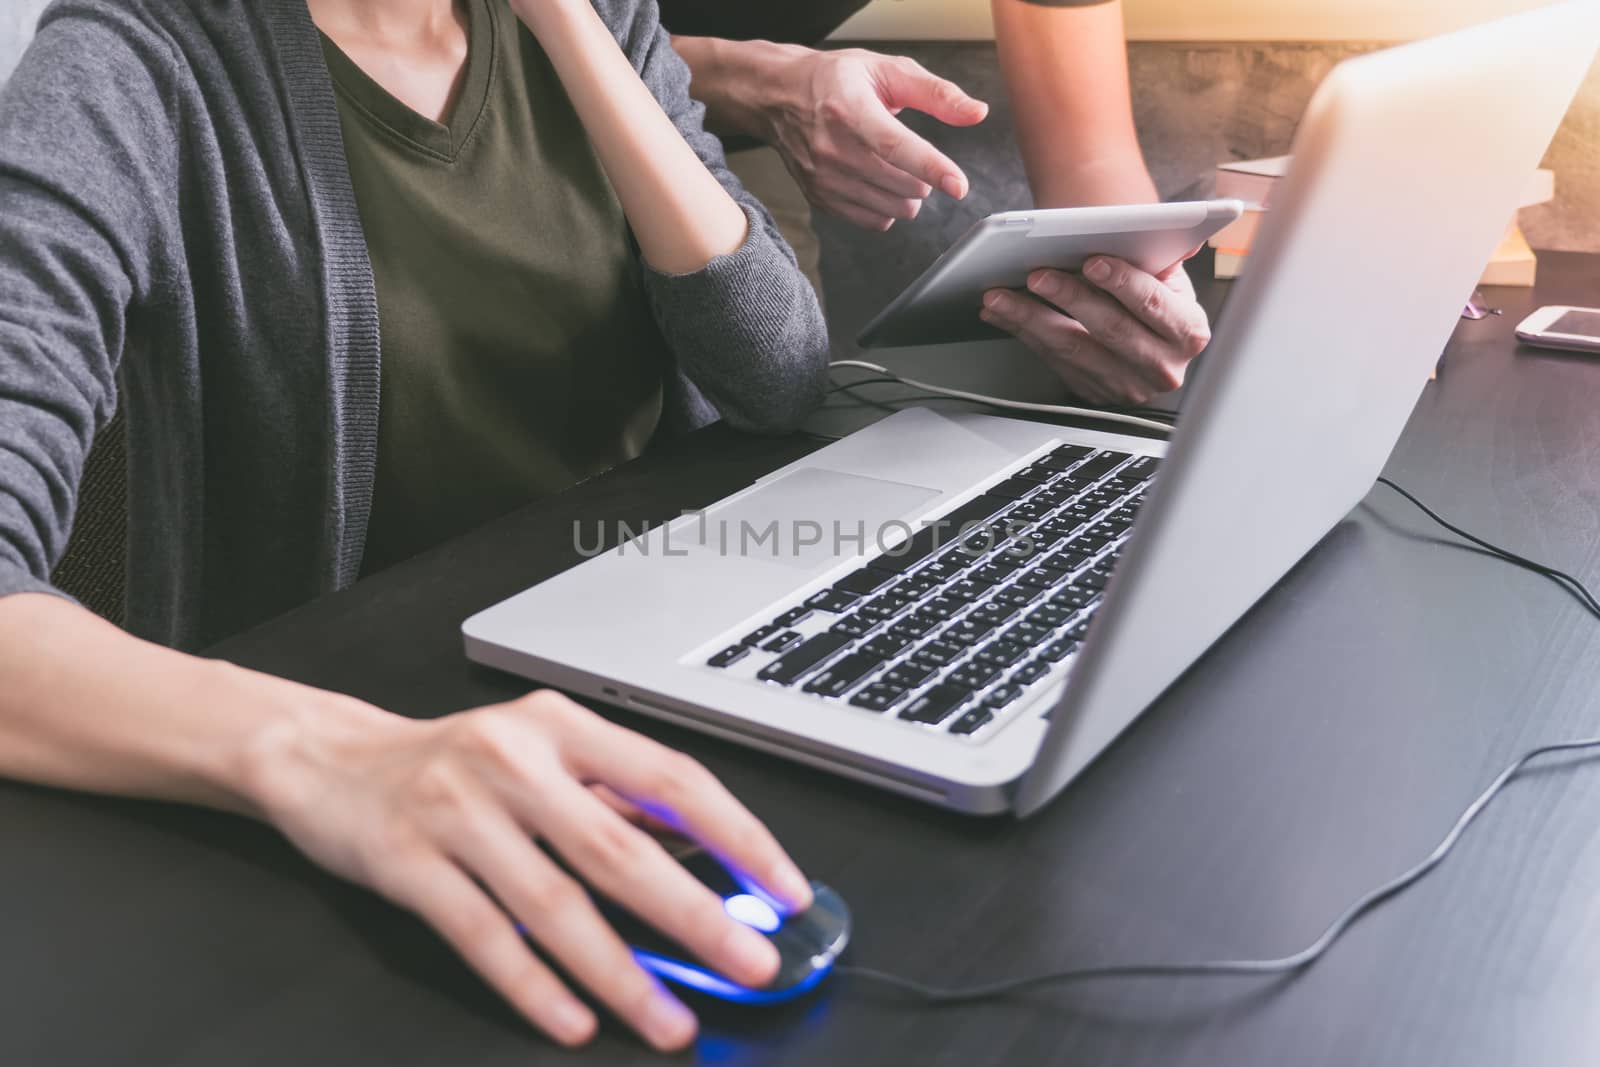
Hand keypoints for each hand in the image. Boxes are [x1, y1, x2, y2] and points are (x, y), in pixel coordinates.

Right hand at [250, 689, 810, 1050]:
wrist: (330, 758)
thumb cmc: (453, 761)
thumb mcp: (541, 753)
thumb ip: (613, 797)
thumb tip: (703, 856)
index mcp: (563, 727)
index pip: (671, 779)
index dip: (736, 835)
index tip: (783, 888)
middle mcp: (515, 759)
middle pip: (620, 848)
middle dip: (695, 916)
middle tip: (750, 963)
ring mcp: (458, 810)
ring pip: (556, 904)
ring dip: (621, 972)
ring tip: (669, 1021)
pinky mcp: (409, 862)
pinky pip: (484, 935)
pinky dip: (534, 985)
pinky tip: (575, 1020)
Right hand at [762, 47, 988, 230]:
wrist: (779, 96)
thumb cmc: (836, 79)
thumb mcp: (887, 70)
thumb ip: (936, 94)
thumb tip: (977, 113)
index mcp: (849, 108)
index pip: (895, 146)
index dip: (931, 167)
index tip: (958, 185)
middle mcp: (832, 147)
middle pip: (901, 185)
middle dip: (923, 176)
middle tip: (911, 153)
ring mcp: (824, 178)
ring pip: (893, 208)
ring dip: (908, 194)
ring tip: (894, 166)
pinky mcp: (820, 198)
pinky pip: (875, 221)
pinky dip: (887, 207)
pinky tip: (877, 182)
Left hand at [981, 256, 1211, 405]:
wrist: (1153, 349)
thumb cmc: (1160, 305)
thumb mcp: (1172, 282)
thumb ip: (1164, 258)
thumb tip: (1164, 233)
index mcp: (1187, 332)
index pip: (1152, 303)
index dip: (1122, 281)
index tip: (1092, 261)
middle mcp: (1162, 366)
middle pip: (1109, 328)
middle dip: (1068, 297)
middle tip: (1036, 275)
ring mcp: (1126, 385)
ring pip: (1072, 348)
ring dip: (1030, 319)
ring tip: (1000, 296)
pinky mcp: (1094, 392)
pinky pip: (1053, 361)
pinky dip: (1024, 334)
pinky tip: (1002, 314)